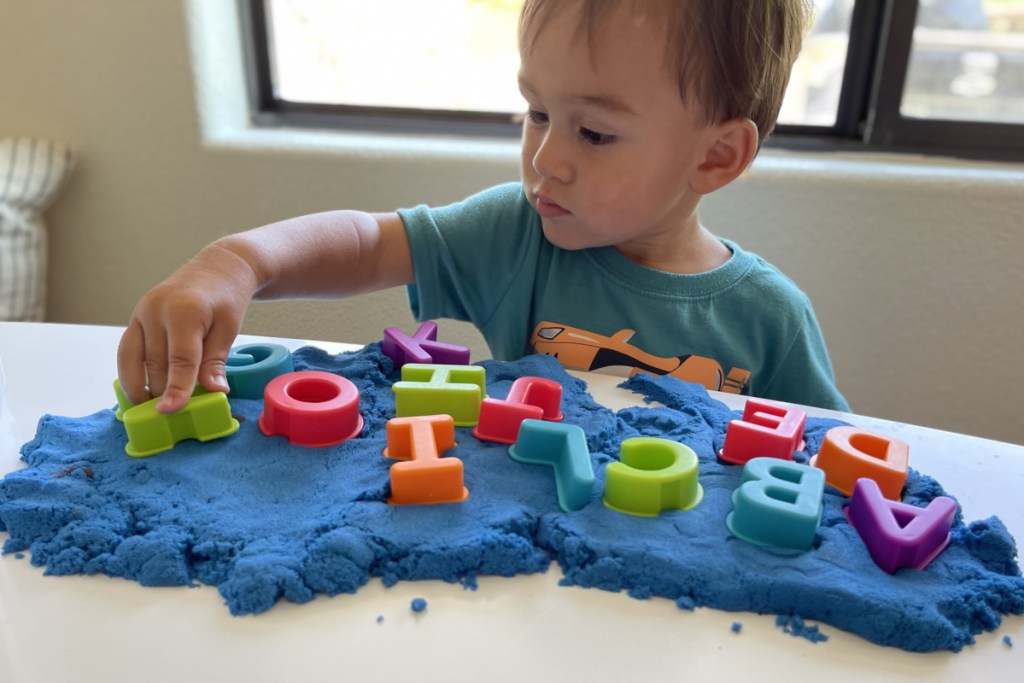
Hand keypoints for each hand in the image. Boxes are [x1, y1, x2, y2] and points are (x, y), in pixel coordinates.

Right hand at [117, 243, 258, 412]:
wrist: (217, 268)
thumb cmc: (226, 299)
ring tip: (151, 409)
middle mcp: (156, 310)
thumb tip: (215, 392)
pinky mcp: (135, 316)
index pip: (180, 359)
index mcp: (185, 311)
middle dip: (161, 391)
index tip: (170, 411)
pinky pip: (127, 350)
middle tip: (171, 417)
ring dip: (141, 386)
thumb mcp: (229, 329)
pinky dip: (131, 372)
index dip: (176, 388)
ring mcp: (141, 311)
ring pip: (133, 359)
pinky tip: (141, 390)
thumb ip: (216, 361)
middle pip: (155, 363)